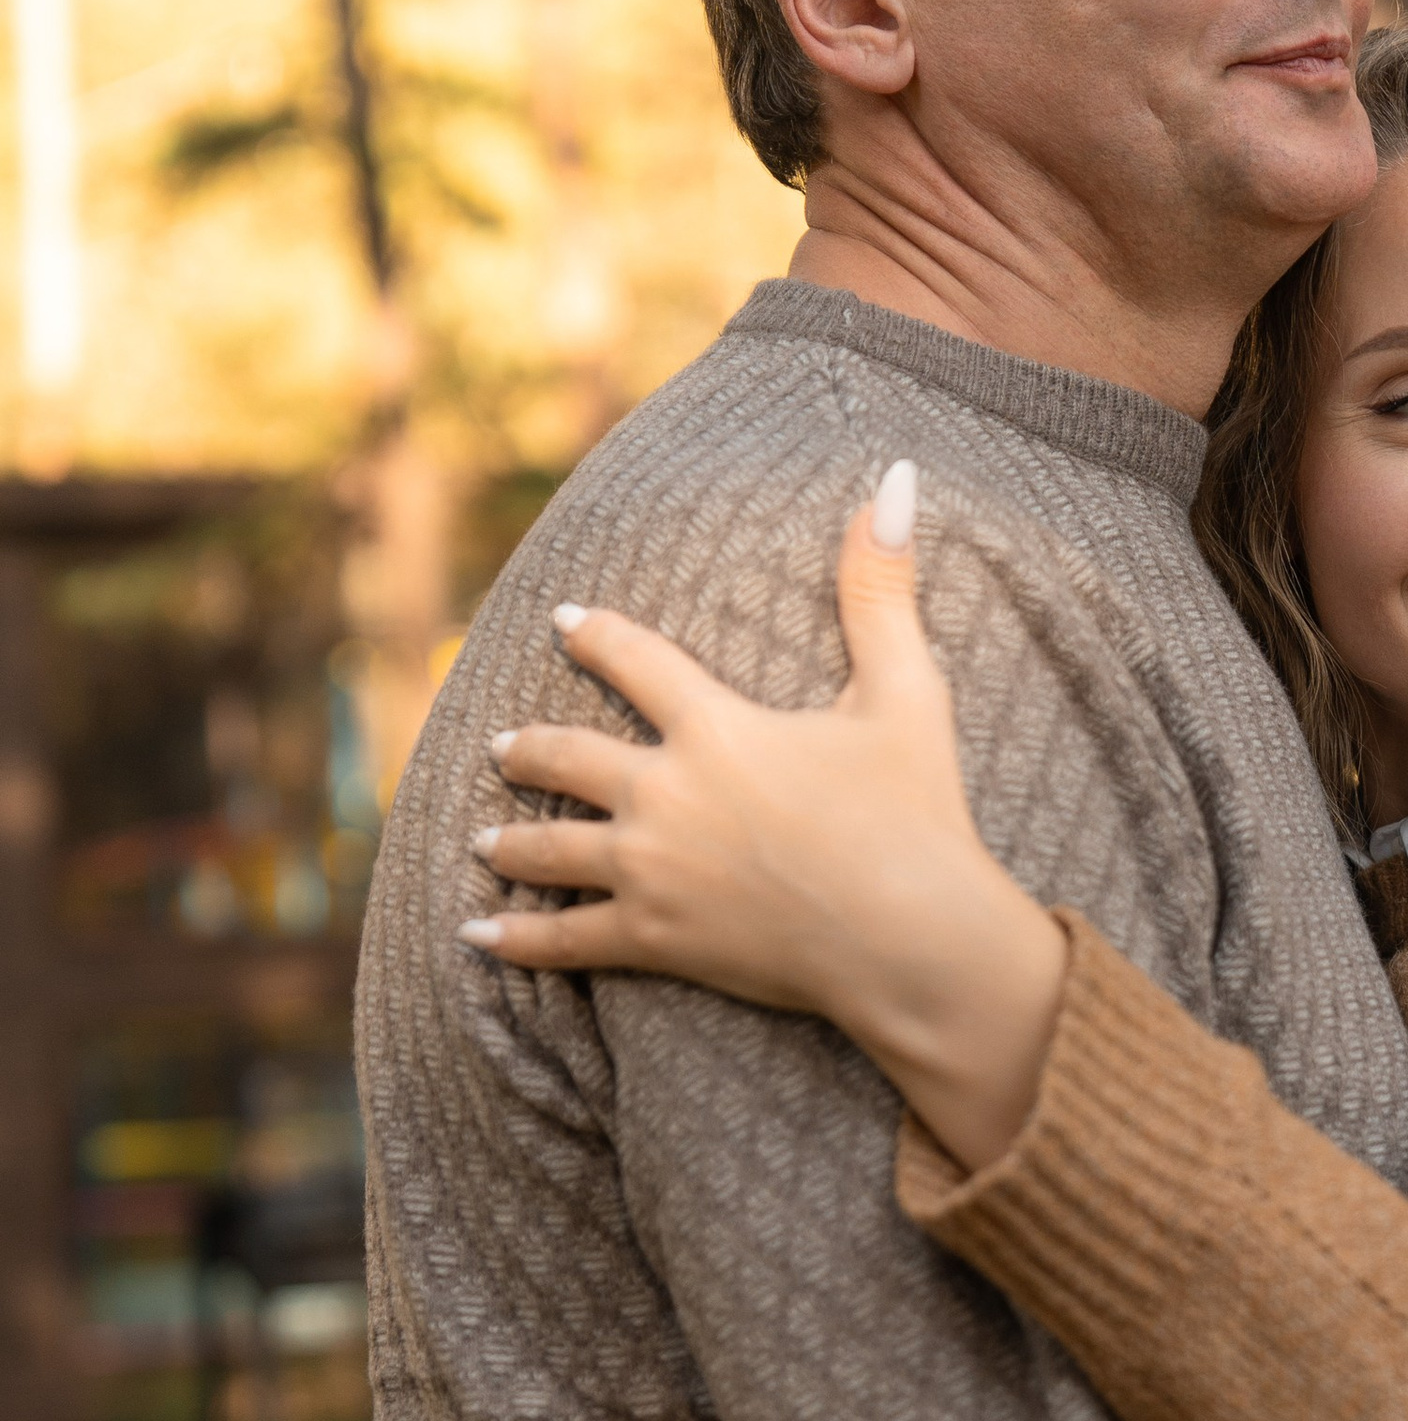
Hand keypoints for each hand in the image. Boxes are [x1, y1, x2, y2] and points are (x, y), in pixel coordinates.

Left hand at [463, 467, 1069, 1165]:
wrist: (913, 939)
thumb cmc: (917, 813)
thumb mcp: (906, 691)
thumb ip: (882, 589)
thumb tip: (895, 481)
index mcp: (716, 727)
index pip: (635, 661)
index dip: (597, 636)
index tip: (564, 621)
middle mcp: (666, 793)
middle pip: (569, 758)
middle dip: (531, 748)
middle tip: (504, 746)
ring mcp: (653, 871)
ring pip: (552, 847)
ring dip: (513, 839)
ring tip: (486, 837)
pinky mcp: (658, 938)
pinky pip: (566, 939)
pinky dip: (518, 938)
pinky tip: (477, 935)